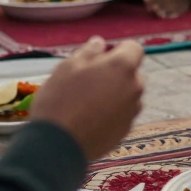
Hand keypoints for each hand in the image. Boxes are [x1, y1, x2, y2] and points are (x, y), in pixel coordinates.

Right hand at [31, 37, 145, 160]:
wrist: (56, 146)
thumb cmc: (59, 100)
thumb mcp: (68, 66)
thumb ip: (88, 51)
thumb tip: (100, 43)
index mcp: (122, 67)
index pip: (134, 48)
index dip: (118, 50)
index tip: (101, 57)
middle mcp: (134, 88)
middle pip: (132, 73)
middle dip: (117, 73)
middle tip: (89, 80)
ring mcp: (132, 111)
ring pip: (128, 95)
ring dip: (115, 93)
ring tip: (87, 102)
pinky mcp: (125, 131)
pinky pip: (122, 114)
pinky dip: (112, 112)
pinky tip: (89, 118)